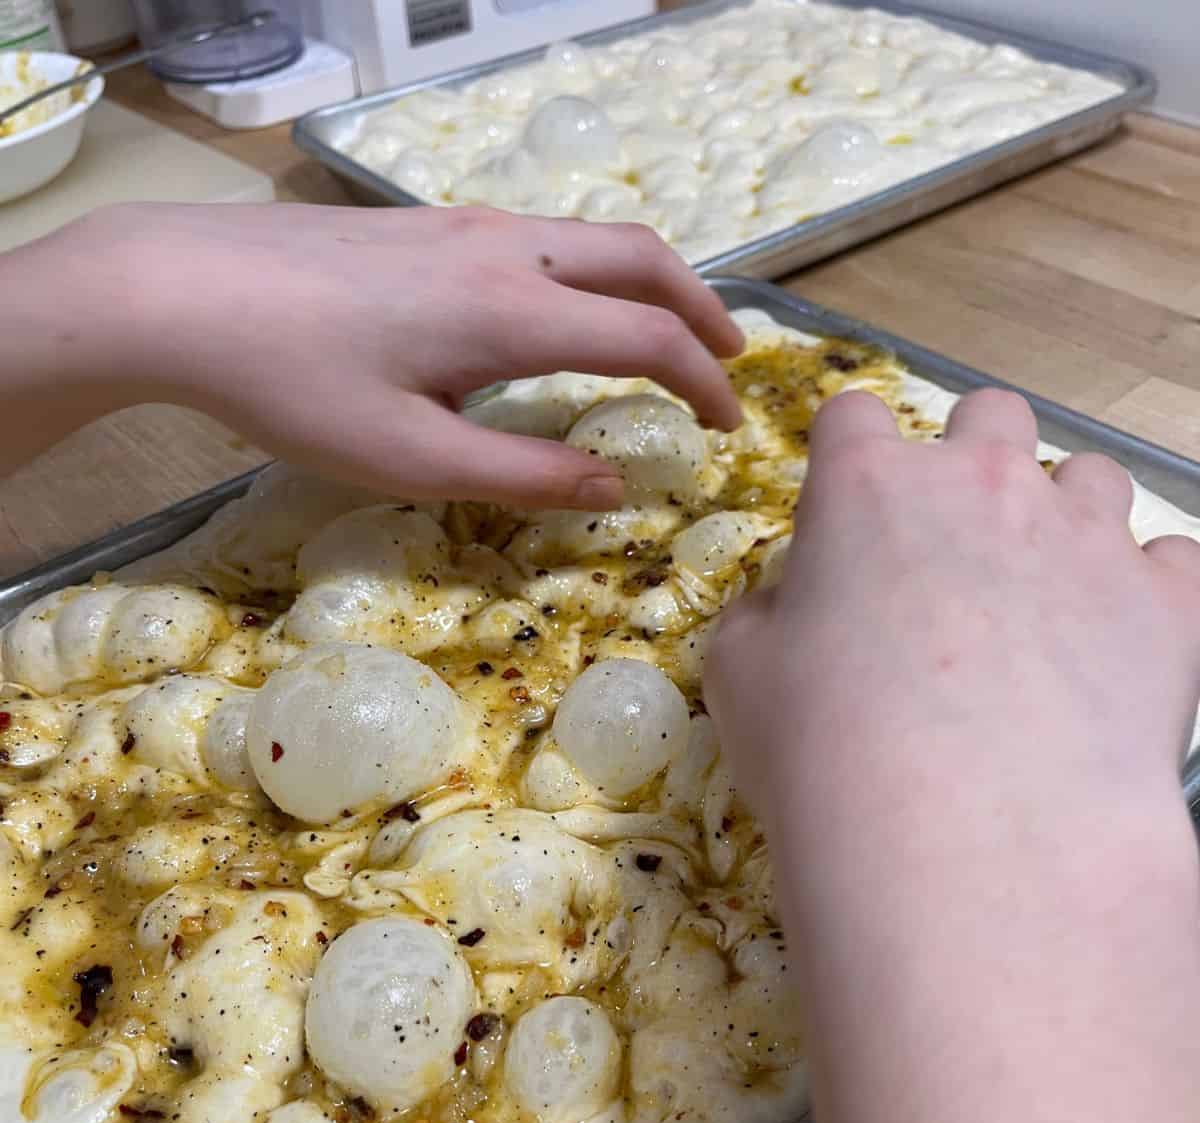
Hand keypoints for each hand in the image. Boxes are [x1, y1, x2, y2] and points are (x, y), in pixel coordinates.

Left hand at [5, 203, 743, 507]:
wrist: (181, 289)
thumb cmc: (294, 386)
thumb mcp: (411, 457)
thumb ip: (523, 473)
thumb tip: (614, 486)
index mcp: (513, 313)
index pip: (647, 339)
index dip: (702, 383)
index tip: (728, 426)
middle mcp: (507, 251)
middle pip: (642, 258)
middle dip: (702, 308)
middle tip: (732, 358)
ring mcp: (466, 225)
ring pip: (593, 238)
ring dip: (648, 284)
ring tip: (666, 332)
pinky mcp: (429, 222)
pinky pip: (543, 238)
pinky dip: (592, 272)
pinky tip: (566, 312)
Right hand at [705, 388, 1199, 1122]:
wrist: (968, 834)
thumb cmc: (824, 746)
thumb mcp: (740, 677)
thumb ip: (761, 616)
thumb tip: (785, 608)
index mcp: (868, 487)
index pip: (854, 417)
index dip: (849, 454)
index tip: (848, 508)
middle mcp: (983, 484)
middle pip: (990, 414)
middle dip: (972, 459)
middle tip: (954, 546)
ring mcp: (1086, 535)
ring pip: (1092, 476)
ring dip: (1065, 520)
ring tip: (1045, 602)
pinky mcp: (1169, 602)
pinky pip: (1175, 561)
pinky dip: (1146, 591)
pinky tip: (1117, 646)